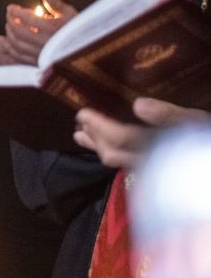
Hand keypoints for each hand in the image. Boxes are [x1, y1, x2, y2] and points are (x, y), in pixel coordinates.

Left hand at [3, 0, 76, 64]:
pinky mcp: (40, 63)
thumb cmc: (79, 30)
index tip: (11, 7)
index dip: (15, 11)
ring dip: (9, 34)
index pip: (25, 18)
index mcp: (51, 28)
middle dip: (10, 21)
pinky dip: (11, 49)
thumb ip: (54, 2)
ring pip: (17, 45)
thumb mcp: (70, 13)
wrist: (87, 48)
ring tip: (9, 26)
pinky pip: (20, 57)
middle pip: (18, 31)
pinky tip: (9, 42)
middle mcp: (44, 42)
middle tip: (9, 15)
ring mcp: (41, 54)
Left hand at [73, 98, 210, 168]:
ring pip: (117, 161)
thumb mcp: (193, 121)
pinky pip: (124, 163)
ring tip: (81, 135)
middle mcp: (149, 161)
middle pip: (112, 153)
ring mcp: (150, 170)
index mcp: (157, 146)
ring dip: (96, 146)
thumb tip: (139, 105)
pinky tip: (105, 147)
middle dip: (94, 137)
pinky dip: (109, 152)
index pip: (121, 137)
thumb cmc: (204, 139)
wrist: (207, 169)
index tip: (83, 113)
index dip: (100, 125)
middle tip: (80, 122)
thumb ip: (169, 115)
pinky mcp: (152, 173)